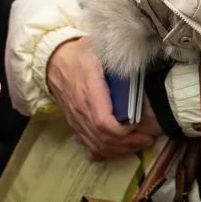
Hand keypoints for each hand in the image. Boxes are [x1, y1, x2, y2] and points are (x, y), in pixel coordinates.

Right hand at [46, 38, 158, 161]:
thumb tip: (139, 60)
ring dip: (119, 150)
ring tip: (136, 144)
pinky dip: (104, 152)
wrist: (53, 60)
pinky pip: (88, 144)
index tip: (139, 125)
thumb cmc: (79, 54)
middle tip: (147, 139)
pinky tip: (116, 150)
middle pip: (103, 139)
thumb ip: (118, 57)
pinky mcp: (74, 123)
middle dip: (128, 144)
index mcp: (89, 91)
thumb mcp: (98, 49)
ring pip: (96, 146)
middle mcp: (81, 110)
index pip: (104, 123)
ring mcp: (76, 119)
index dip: (123, 132)